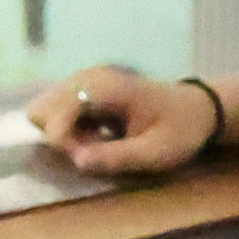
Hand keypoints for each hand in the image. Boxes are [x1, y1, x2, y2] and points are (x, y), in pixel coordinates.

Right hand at [24, 65, 217, 176]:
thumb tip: (77, 162)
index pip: (55, 111)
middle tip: (93, 149)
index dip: (62, 140)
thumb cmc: (179, 130)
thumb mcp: (155, 153)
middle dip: (60, 136)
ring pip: (46, 110)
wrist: (197, 110)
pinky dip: (69, 128)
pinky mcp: (85, 88)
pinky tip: (96, 134)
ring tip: (97, 142)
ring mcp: (85, 80)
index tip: (86, 157)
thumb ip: (116, 157)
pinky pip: (58, 110)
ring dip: (64, 133)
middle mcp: (89, 77)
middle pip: (41, 109)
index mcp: (106, 88)